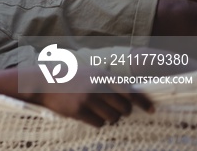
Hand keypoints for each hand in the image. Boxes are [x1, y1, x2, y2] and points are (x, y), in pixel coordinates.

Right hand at [28, 66, 154, 126]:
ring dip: (110, 118)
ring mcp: (87, 99)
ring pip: (113, 118)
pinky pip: (99, 123)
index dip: (143, 102)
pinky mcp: (78, 111)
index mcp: (101, 75)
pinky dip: (97, 122)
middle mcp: (96, 87)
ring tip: (99, 112)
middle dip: (123, 112)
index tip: (152, 110)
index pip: (129, 91)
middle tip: (116, 111)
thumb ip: (108, 81)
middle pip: (124, 108)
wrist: (44, 82)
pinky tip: (88, 115)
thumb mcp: (89, 73)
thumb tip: (130, 96)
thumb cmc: (70, 78)